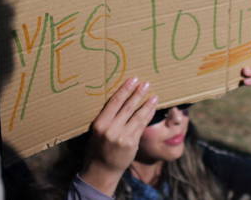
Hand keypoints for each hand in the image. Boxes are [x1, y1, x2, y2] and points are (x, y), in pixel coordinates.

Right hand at [80, 78, 157, 194]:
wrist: (101, 170)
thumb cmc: (97, 147)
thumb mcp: (96, 131)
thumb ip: (107, 118)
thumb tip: (120, 99)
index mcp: (99, 124)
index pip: (114, 102)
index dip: (124, 90)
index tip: (132, 80)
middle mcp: (110, 129)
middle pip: (127, 107)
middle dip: (137, 94)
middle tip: (145, 83)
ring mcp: (122, 137)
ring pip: (137, 116)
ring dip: (146, 104)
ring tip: (154, 95)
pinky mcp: (131, 143)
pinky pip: (141, 126)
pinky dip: (148, 115)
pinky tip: (152, 108)